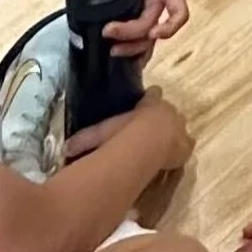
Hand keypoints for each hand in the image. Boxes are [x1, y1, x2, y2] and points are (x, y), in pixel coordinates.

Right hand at [66, 89, 194, 171]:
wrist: (151, 143)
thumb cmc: (124, 134)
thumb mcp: (101, 132)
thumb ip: (84, 139)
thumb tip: (65, 149)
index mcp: (150, 103)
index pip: (153, 95)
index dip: (149, 98)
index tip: (146, 100)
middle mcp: (168, 111)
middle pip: (166, 110)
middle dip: (160, 116)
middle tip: (151, 127)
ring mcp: (179, 127)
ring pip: (177, 125)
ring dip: (171, 131)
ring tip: (163, 142)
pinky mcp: (186, 145)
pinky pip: (185, 144)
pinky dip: (179, 149)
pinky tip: (173, 156)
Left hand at [106, 0, 192, 59]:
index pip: (178, 14)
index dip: (170, 27)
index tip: (154, 32)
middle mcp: (155, 5)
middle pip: (152, 31)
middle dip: (132, 35)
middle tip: (108, 31)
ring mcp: (139, 14)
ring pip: (142, 41)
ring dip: (129, 48)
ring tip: (111, 48)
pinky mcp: (123, 20)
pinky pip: (129, 42)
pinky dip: (126, 51)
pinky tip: (113, 54)